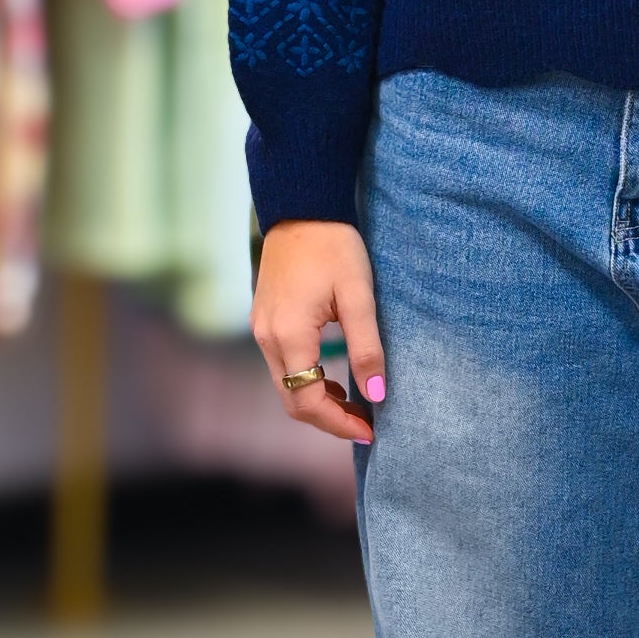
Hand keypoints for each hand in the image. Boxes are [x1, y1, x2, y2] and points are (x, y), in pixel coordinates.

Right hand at [252, 220, 383, 444]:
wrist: (302, 207)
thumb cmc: (334, 246)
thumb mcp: (359, 297)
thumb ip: (367, 348)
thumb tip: (377, 395)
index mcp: (289, 334)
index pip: (307, 400)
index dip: (339, 423)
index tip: (371, 430)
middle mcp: (267, 337)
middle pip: (292, 399)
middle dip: (328, 418)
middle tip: (366, 423)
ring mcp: (261, 328)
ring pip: (285, 384)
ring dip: (317, 400)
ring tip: (356, 404)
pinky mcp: (264, 320)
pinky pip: (282, 365)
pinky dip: (306, 380)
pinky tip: (333, 378)